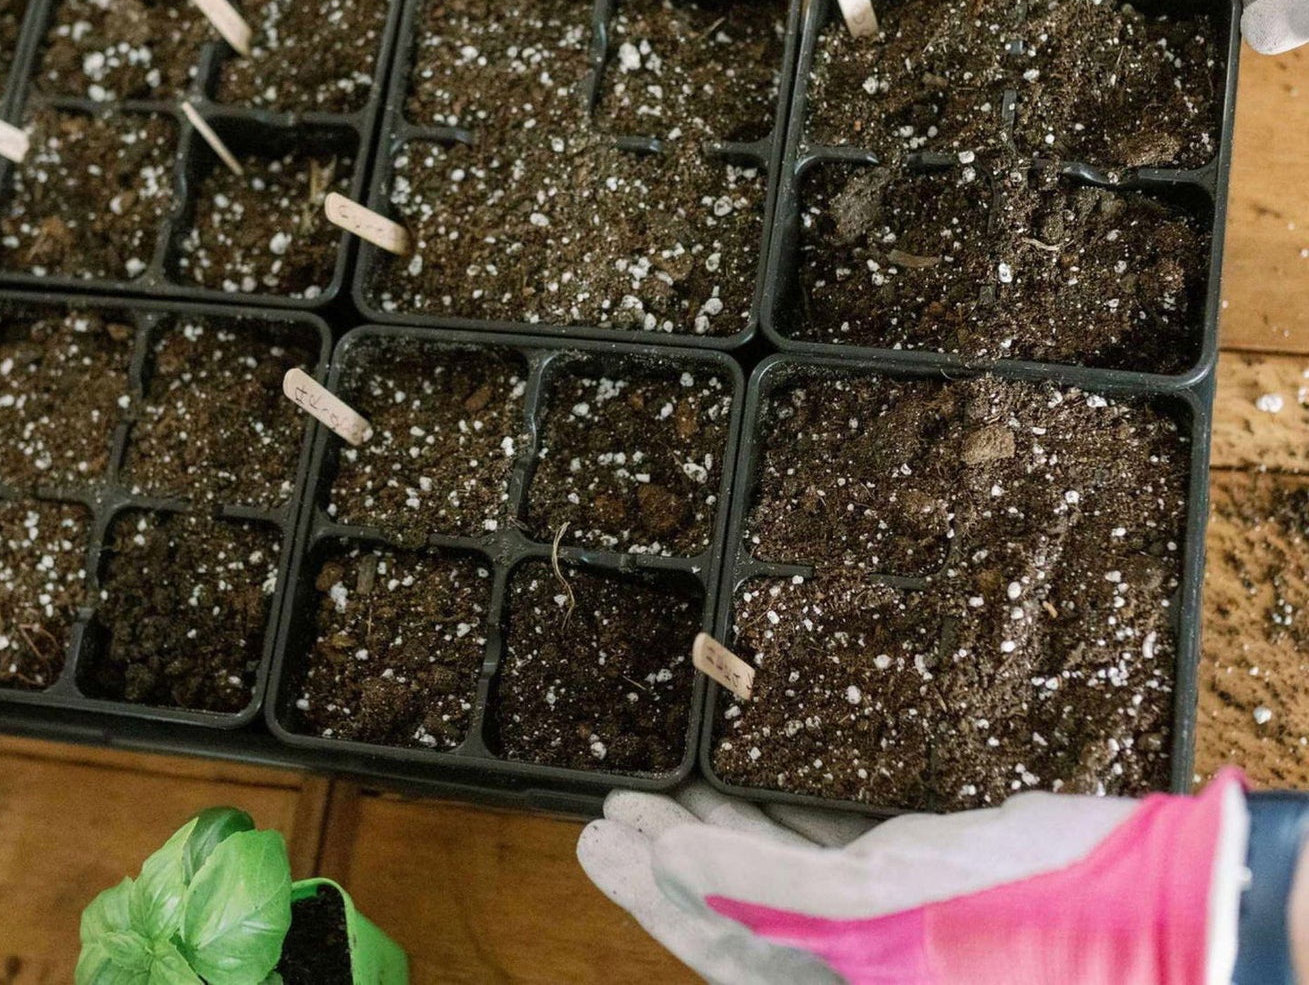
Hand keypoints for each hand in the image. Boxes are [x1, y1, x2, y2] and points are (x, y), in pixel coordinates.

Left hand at [580, 774, 1245, 984]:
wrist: (1149, 902)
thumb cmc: (1018, 914)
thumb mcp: (881, 904)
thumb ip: (768, 886)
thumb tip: (677, 862)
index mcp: (842, 977)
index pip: (721, 942)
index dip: (652, 896)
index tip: (600, 841)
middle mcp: (853, 954)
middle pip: (732, 912)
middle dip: (664, 865)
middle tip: (606, 816)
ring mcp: (885, 912)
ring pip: (771, 874)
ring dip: (710, 832)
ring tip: (655, 794)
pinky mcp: (918, 867)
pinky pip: (824, 845)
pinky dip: (774, 819)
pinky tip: (742, 784)